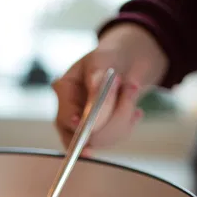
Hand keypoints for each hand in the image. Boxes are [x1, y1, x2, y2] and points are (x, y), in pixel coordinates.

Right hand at [52, 23, 168, 153]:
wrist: (124, 63)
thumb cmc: (109, 57)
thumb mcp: (101, 62)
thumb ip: (95, 84)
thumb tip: (93, 110)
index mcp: (64, 91)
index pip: (66, 116)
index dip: (79, 124)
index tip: (90, 125)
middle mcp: (69, 113)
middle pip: (84, 135)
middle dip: (114, 116)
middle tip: (132, 87)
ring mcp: (84, 127)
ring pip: (104, 139)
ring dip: (125, 115)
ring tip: (132, 89)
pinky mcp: (100, 135)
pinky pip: (116, 138)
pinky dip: (129, 122)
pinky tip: (133, 107)